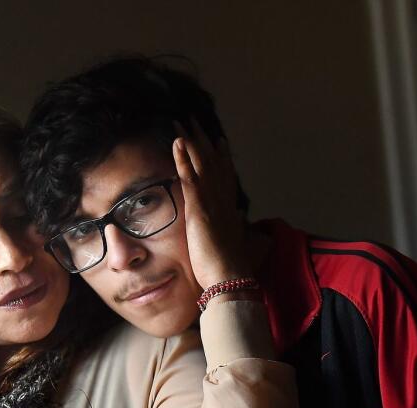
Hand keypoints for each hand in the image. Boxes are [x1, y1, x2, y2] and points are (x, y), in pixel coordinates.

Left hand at [172, 120, 251, 289]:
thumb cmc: (229, 267)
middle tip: (193, 120)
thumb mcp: (233, 242)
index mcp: (229, 208)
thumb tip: (239, 219)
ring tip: (180, 122)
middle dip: (203, 140)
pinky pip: (190, 177)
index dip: (222, 156)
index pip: (225, 176)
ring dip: (191, 140)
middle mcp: (223, 199)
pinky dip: (184, 158)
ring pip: (201, 163)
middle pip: (213, 162)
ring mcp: (212, 201)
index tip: (218, 140)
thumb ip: (234, 227)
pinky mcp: (199, 208)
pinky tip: (177, 142)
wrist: (229, 277)